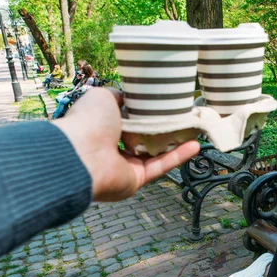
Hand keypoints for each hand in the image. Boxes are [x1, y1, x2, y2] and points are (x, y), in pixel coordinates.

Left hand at [53, 88, 199, 201]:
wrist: (81, 155)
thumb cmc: (88, 122)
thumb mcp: (103, 97)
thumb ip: (119, 96)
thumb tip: (130, 97)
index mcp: (101, 129)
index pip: (126, 121)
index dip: (144, 113)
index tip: (162, 105)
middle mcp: (112, 149)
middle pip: (142, 139)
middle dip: (162, 129)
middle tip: (182, 118)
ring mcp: (124, 167)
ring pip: (155, 154)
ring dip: (175, 144)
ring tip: (194, 130)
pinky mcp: (136, 180)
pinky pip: (160, 166)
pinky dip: (178, 156)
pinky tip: (195, 145)